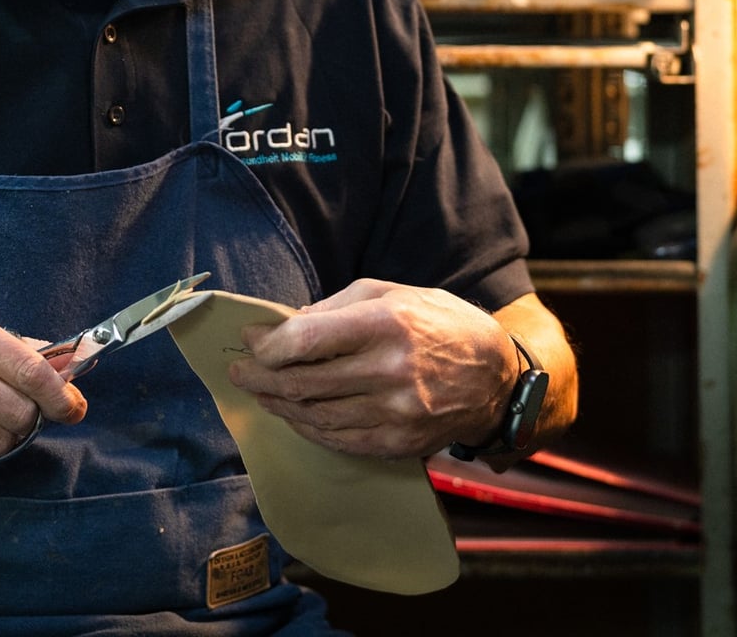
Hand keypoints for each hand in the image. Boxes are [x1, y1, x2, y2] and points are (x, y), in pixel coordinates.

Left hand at [226, 278, 514, 459]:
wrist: (496, 377)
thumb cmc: (440, 324)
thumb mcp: (393, 293)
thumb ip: (337, 308)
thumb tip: (287, 326)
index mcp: (387, 323)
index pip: (308, 338)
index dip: (270, 344)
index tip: (252, 341)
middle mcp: (390, 369)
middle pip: (304, 381)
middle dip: (261, 378)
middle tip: (240, 372)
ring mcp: (396, 412)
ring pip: (316, 415)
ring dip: (280, 405)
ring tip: (261, 393)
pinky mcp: (400, 442)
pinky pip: (339, 440)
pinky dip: (309, 428)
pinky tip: (295, 415)